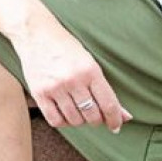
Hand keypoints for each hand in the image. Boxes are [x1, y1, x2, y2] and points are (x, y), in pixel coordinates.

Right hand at [11, 13, 131, 131]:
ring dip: (80, 121)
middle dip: (97, 120)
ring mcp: (55, 87)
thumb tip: (125, 116)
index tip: (116, 126)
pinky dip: (63, 122)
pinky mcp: (39, 93)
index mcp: (90, 70)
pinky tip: (65, 113)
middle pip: (92, 115)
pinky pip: (55, 120)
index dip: (115, 120)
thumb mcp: (89, 62)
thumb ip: (106, 90)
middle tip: (95, 115)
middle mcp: (73, 80)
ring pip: (74, 120)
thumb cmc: (66, 47)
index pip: (108, 104)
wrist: (35, 34)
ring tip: (79, 111)